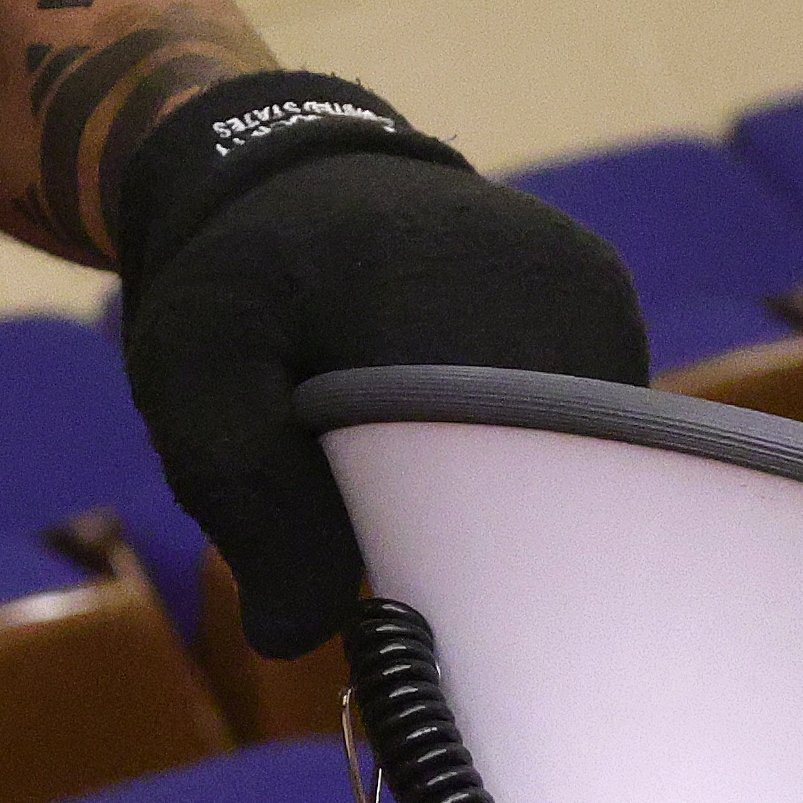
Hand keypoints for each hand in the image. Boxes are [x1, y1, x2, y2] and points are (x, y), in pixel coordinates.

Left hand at [107, 76, 649, 653]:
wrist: (286, 168)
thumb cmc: (236, 278)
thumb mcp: (195, 372)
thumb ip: (239, 488)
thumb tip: (293, 634)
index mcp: (465, 316)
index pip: (499, 503)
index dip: (447, 571)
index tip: (394, 600)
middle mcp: (561, 302)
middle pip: (547, 491)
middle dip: (464, 535)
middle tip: (380, 531)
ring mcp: (599, 300)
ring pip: (569, 466)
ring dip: (491, 494)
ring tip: (402, 461)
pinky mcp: (606, 306)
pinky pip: (579, 428)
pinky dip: (517, 455)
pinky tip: (445, 434)